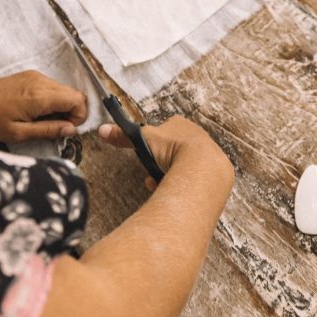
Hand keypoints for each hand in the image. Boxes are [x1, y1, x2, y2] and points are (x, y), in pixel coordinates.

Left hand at [0, 71, 88, 143]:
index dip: (78, 116)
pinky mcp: (32, 76)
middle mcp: (42, 82)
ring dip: (62, 107)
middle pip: (74, 93)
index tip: (65, 129)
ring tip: (43, 121)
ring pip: (64, 90)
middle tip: (55, 127)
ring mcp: (37, 77)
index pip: (77, 99)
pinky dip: (52, 100)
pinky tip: (36, 112)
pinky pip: (52, 87)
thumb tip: (71, 130)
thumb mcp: (18, 133)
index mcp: (40, 97)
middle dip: (73, 112)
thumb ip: (48, 130)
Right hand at [98, 115, 233, 190]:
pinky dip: (181, 185)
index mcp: (181, 124)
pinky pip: (193, 180)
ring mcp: (207, 155)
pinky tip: (173, 192)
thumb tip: (102, 130)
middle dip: (160, 163)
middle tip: (152, 173)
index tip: (147, 155)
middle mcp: (197, 136)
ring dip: (169, 176)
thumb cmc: (173, 149)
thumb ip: (123, 136)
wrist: (203, 168)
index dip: (153, 145)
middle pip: (173, 151)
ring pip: (182, 166)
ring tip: (160, 184)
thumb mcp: (144, 140)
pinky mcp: (214, 174)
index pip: (164, 132)